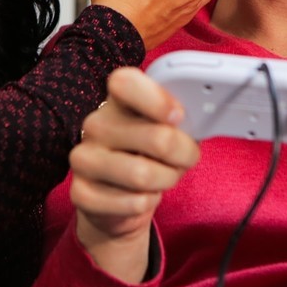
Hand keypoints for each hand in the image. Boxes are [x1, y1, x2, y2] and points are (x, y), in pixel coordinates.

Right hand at [69, 67, 199, 281]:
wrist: (120, 200)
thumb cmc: (150, 156)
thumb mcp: (167, 130)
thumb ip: (181, 118)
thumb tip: (206, 117)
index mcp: (117, 100)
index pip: (125, 83)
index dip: (157, 99)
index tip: (179, 116)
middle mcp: (95, 125)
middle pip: (156, 138)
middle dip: (184, 154)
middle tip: (187, 158)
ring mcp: (83, 158)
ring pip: (144, 174)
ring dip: (167, 180)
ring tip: (164, 177)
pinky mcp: (80, 193)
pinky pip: (132, 202)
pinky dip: (148, 203)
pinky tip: (140, 196)